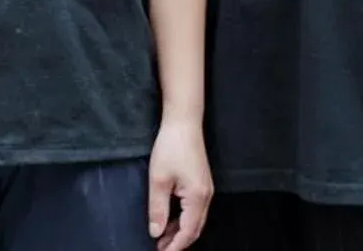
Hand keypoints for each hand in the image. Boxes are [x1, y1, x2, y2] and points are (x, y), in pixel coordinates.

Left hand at [147, 117, 212, 250]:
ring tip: (161, 238)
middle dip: (178, 242)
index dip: (175, 246)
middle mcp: (206, 196)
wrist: (184, 123)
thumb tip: (156, 232)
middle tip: (159, 249)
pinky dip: (183, 220)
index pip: (188, 231)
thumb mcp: (158, 180)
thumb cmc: (171, 148)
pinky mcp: (202, 184)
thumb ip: (158, 209)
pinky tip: (170, 220)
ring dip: (180, 231)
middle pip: (195, 229)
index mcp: (197, 197)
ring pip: (195, 220)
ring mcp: (206, 190)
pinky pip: (195, 210)